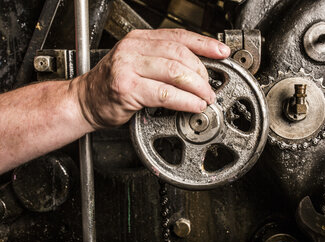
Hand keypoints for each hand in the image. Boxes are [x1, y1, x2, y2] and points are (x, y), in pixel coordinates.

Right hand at [72, 29, 230, 128]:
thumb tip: (196, 68)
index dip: (204, 44)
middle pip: (180, 54)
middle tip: (210, 88)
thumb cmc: (112, 84)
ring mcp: (129, 66)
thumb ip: (162, 61)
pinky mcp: (127, 87)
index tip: (222, 52)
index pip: (179, 35)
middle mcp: (133, 48)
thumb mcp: (137, 63)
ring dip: (196, 87)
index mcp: (139, 39)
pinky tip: (193, 105)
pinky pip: (165, 93)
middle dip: (201, 72)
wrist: (85, 101)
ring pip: (175, 71)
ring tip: (205, 98)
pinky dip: (184, 100)